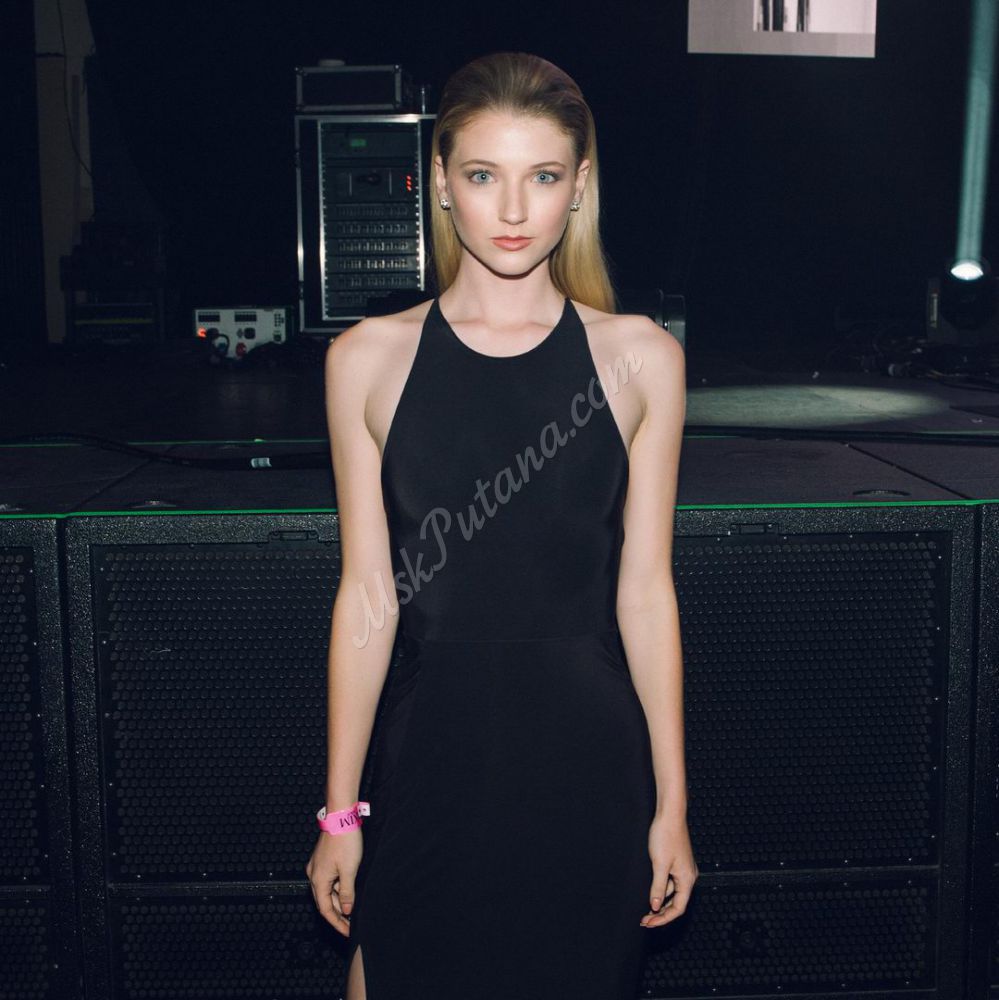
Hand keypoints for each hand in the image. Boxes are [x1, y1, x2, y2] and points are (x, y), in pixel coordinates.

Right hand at [305, 828, 362, 936]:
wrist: (341, 817)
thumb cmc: (345, 841)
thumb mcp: (350, 870)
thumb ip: (347, 892)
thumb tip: (346, 910)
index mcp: (318, 880)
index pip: (325, 910)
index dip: (337, 923)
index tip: (348, 932)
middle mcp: (314, 875)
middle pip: (325, 901)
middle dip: (338, 914)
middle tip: (352, 925)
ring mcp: (318, 866)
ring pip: (328, 890)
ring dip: (339, 900)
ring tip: (354, 909)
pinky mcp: (323, 859)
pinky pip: (330, 879)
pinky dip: (339, 887)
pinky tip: (350, 890)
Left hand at [640, 812, 697, 927]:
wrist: (670, 814)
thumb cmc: (666, 835)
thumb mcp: (659, 864)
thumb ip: (658, 887)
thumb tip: (655, 906)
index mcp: (687, 879)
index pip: (678, 908)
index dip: (664, 918)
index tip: (649, 923)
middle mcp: (689, 876)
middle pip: (677, 903)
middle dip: (661, 913)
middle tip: (645, 920)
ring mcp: (684, 868)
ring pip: (673, 892)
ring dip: (660, 902)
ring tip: (645, 909)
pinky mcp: (678, 861)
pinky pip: (671, 882)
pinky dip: (661, 889)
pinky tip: (650, 890)